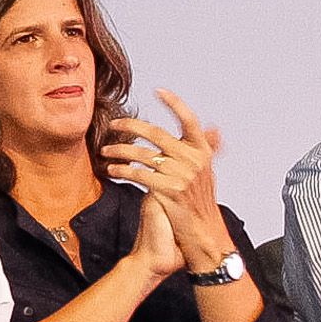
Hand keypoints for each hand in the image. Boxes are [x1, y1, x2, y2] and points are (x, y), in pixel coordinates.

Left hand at [106, 90, 228, 272]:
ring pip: (142, 154)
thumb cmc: (200, 199)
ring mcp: (182, 175)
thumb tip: (215, 128)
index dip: (175, 104)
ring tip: (105, 150)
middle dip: (130, 126)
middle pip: (156, 133)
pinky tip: (111, 169)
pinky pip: (138, 174)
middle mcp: (194, 160)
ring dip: (119, 150)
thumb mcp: (206, 171)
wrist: (202, 230)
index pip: (190, 121)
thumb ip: (206, 149)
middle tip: (114, 123)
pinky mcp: (168, 190)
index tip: (158, 90)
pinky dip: (121, 170)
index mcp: (202, 152)